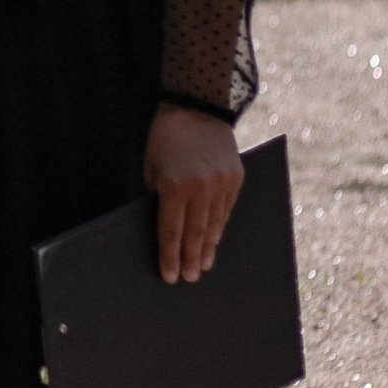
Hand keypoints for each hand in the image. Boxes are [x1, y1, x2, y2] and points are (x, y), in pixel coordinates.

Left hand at [145, 105, 243, 284]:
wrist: (196, 108)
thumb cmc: (164, 139)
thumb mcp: (151, 168)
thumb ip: (157, 197)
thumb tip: (164, 229)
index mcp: (174, 186)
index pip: (171, 231)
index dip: (169, 256)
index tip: (170, 276)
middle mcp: (201, 188)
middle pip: (195, 233)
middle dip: (190, 258)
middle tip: (189, 279)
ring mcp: (222, 184)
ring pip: (214, 225)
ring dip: (207, 248)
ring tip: (202, 266)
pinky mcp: (236, 179)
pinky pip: (226, 211)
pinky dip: (219, 228)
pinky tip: (214, 241)